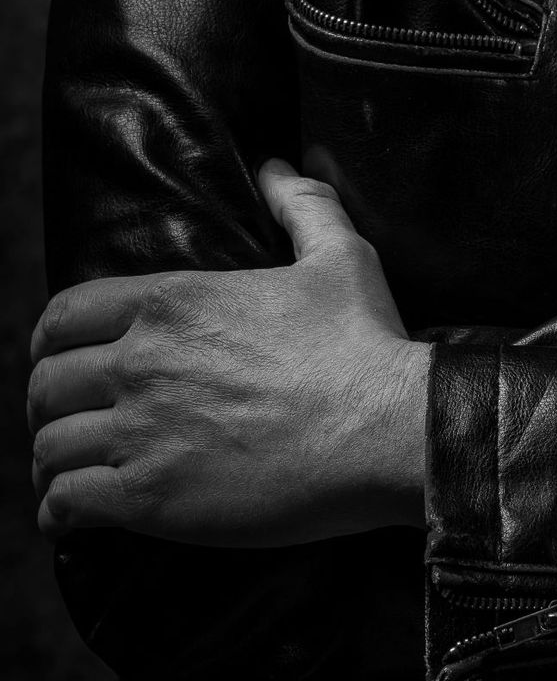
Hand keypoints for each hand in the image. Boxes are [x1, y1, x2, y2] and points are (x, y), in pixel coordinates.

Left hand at [27, 161, 428, 545]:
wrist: (385, 428)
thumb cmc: (364, 342)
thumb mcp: (340, 255)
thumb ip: (301, 205)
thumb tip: (275, 167)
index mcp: (173, 301)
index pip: (65, 314)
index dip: (52, 339)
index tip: (59, 357)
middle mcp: (143, 360)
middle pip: (46, 382)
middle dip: (47, 402)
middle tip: (66, 418)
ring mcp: (142, 430)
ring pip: (51, 445)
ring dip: (51, 459)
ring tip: (62, 471)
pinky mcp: (151, 496)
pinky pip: (67, 503)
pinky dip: (57, 510)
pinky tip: (68, 513)